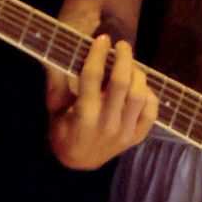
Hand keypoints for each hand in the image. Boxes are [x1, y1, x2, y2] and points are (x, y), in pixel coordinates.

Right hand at [47, 33, 157, 169]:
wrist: (78, 162)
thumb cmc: (63, 130)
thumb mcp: (54, 108)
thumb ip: (56, 82)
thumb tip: (50, 54)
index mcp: (83, 116)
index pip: (93, 77)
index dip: (98, 54)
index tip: (102, 39)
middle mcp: (106, 124)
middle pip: (120, 83)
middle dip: (123, 58)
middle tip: (122, 45)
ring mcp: (124, 132)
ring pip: (139, 95)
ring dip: (137, 74)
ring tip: (130, 65)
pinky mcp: (136, 137)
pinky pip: (151, 111)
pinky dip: (149, 94)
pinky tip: (140, 86)